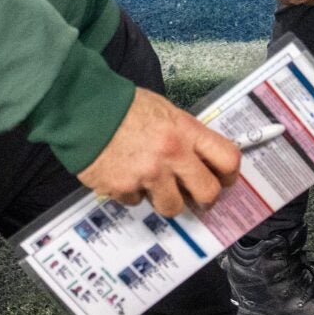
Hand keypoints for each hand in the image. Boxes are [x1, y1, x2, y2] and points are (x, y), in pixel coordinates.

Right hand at [78, 88, 242, 216]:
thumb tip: (201, 158)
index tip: (224, 179)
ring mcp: (148, 175)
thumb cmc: (123, 107)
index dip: (230, 175)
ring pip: (173, 207)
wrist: (83, 110)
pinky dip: (133, 194)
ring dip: (166, 200)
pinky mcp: (124, 188)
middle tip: (196, 197)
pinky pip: (137, 202)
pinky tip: (125, 175)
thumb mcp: (165, 111)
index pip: (228, 158)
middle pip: (208, 192)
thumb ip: (185, 135)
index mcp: (185, 131)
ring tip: (154, 185)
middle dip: (204, 199)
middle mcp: (171, 155)